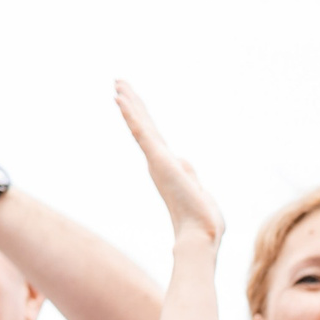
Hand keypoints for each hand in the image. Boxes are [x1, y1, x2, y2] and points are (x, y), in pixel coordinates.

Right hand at [116, 80, 223, 242]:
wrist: (201, 235)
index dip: (143, 118)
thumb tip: (183, 163)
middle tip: (119, 84)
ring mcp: (157, 161)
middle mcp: (158, 163)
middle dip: (133, 104)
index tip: (132, 101)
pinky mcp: (159, 160)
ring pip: (140, 125)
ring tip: (117, 84)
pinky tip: (120, 98)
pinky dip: (131, 115)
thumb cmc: (202, 220)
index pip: (153, 137)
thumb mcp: (197, 190)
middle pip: (144, 126)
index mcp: (167, 168)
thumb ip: (189, 175)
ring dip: (129, 103)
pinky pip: (142, 132)